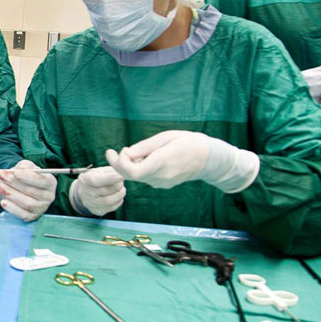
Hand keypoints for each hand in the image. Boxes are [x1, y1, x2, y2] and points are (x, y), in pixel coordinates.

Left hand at [0, 160, 55, 221]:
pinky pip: (22, 214)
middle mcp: (48, 196)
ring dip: (12, 195)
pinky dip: (12, 208)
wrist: (21, 189)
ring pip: (27, 203)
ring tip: (1, 187)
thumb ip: (25, 166)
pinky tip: (4, 202)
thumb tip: (21, 169)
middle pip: (32, 191)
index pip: (41, 180)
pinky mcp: (32, 216)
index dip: (28, 177)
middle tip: (2, 177)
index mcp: (50, 182)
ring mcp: (41, 208)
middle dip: (15, 183)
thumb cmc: (26, 176)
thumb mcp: (27, 167)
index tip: (15, 173)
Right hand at [70, 165, 125, 216]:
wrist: (84, 191)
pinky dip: (118, 201)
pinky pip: (111, 207)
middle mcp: (85, 193)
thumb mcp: (98, 170)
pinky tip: (118, 196)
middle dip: (118, 186)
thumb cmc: (94, 177)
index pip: (97, 180)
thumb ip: (109, 171)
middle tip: (122, 182)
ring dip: (119, 194)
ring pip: (109, 201)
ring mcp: (90, 203)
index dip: (111, 178)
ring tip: (122, 189)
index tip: (122, 175)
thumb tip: (122, 172)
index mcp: (85, 179)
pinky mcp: (97, 211)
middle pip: (105, 191)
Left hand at [107, 131, 258, 192]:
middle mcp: (160, 176)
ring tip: (138, 151)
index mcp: (161, 162)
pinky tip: (145, 158)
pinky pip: (145, 177)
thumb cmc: (188, 142)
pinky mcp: (163, 184)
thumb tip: (126, 153)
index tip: (115, 151)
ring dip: (130, 165)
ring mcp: (162, 183)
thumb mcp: (165, 137)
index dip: (119, 163)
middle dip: (118, 164)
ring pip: (137, 176)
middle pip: (130, 176)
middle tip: (112, 151)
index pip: (132, 171)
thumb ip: (144, 147)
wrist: (208, 159)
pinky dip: (138, 168)